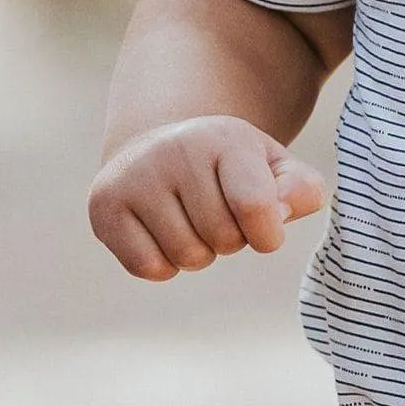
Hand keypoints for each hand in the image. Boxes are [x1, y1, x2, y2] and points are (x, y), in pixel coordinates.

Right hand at [88, 116, 324, 281]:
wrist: (160, 148)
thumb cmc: (231, 168)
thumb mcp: (275, 167)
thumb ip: (301, 190)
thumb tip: (281, 213)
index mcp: (224, 138)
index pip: (256, 206)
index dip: (268, 233)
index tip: (265, 228)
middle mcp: (174, 150)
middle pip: (222, 238)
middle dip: (231, 240)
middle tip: (219, 215)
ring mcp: (133, 176)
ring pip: (186, 256)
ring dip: (199, 253)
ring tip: (192, 222)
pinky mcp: (104, 205)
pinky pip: (148, 267)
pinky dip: (165, 265)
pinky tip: (163, 234)